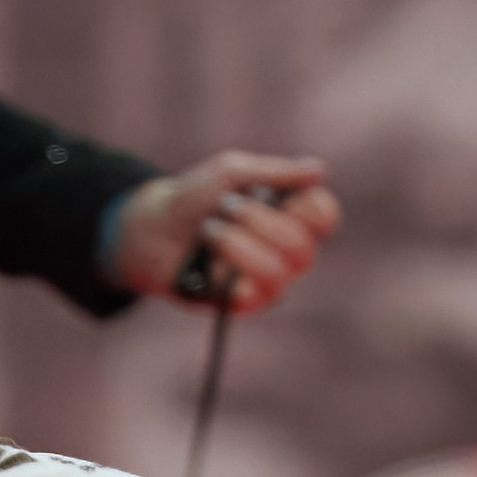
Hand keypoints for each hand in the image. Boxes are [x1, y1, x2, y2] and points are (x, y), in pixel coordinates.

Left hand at [111, 153, 340, 315]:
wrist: (151, 231)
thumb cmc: (194, 198)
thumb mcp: (231, 172)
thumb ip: (274, 172)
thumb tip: (319, 170)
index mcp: (291, 213)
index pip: (324, 218)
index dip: (312, 211)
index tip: (286, 198)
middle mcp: (286, 250)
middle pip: (301, 248)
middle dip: (258, 222)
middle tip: (225, 207)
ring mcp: (267, 280)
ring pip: (277, 273)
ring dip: (237, 245)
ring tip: (209, 231)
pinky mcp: (242, 305)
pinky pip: (250, 296)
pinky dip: (223, 272)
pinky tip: (207, 262)